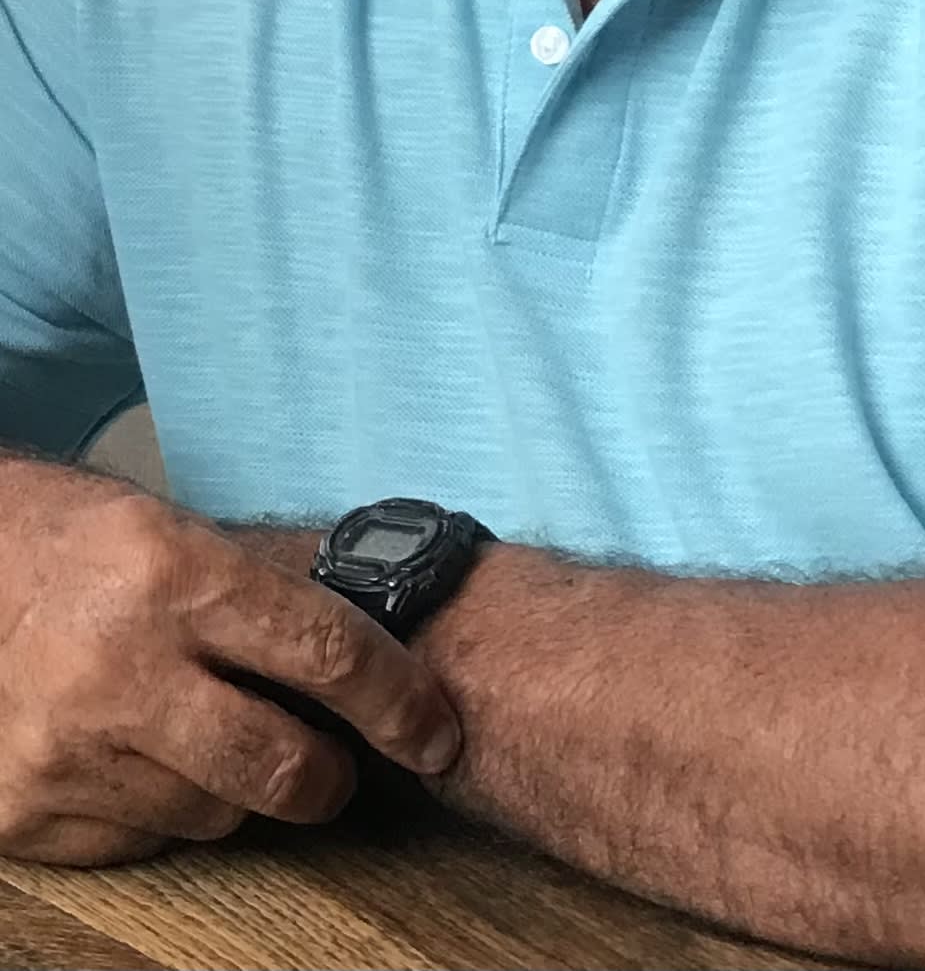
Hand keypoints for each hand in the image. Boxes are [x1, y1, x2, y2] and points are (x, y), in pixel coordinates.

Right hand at [0, 463, 460, 866]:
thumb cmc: (86, 547)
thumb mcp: (180, 535)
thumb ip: (265, 602)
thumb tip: (376, 671)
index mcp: (174, 574)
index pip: (325, 652)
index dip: (397, 702)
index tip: (433, 731)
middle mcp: (121, 666)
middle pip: (279, 768)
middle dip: (327, 777)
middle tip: (331, 764)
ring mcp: (69, 748)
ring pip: (214, 815)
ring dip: (231, 787)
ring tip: (199, 728)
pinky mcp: (29, 809)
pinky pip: (145, 840)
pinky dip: (159, 808)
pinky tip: (135, 752)